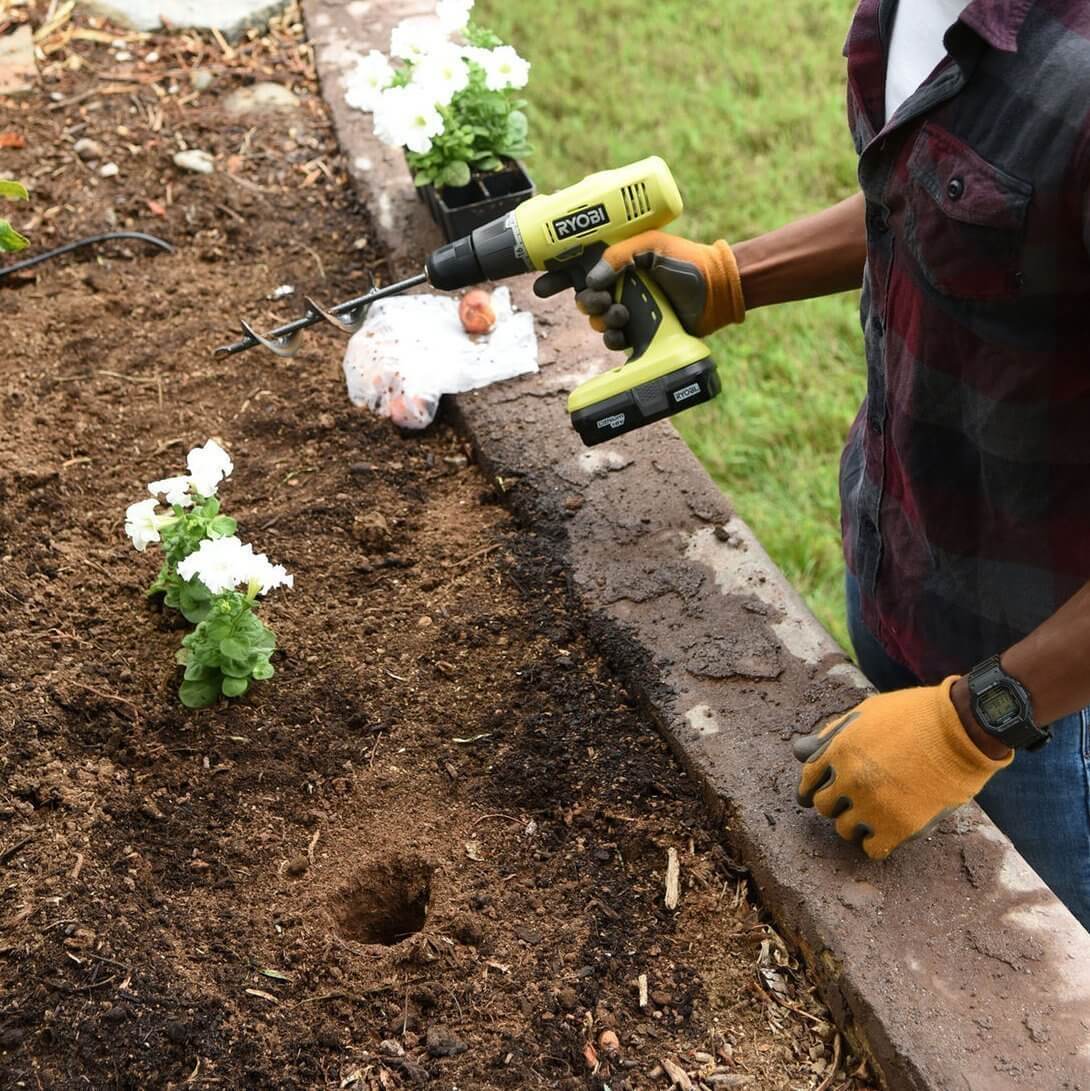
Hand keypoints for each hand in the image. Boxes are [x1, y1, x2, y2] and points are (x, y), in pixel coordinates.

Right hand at [532, 231, 745, 349]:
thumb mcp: (652, 246)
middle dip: (585, 302)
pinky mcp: (639, 333)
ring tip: (622, 315)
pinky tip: (623, 333)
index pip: (578, 267)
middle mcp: (619, 285)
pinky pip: (613, 340)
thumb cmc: (687, 261)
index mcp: (617, 261)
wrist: (717, 291)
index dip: (556, 277)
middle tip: (599, 301)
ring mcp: (629, 309)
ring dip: (602, 320)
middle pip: (583, 298)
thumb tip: (592, 279)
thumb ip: (620, 256)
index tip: (541, 286)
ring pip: (596, 321)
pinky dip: (613, 338)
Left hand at [792, 678, 1012, 859]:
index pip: (808, 779)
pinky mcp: (899, 827)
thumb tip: (798, 752)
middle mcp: (849, 780)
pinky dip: (875, 844)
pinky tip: (886, 833)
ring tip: (874, 815)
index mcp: (838, 750)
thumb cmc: (915, 716)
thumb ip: (831, 735)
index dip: (810, 789)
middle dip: (835, 804)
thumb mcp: (866, 714)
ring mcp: (872, 805)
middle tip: (853, 801)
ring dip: (855, 824)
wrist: (963, 729)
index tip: (814, 796)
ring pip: (844, 830)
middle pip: (824, 807)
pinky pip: (872, 849)